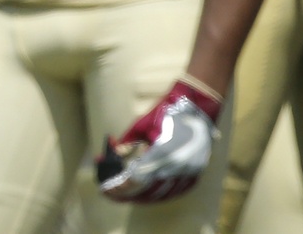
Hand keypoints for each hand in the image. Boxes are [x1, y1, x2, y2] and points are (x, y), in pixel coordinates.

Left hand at [96, 77, 221, 202]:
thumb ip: (126, 143)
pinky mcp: (194, 173)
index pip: (135, 181)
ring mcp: (187, 173)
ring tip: (125, 192)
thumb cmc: (166, 112)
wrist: (197, 106)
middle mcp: (176, 167)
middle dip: (126, 193)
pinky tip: (147, 191)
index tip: (105, 188)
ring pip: (160, 194)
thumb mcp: (141, 125)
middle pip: (146, 191)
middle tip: (111, 190)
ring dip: (141, 195)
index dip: (119, 187)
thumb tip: (114, 155)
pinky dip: (159, 193)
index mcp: (161, 154)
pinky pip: (175, 191)